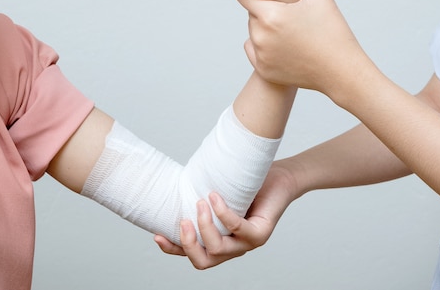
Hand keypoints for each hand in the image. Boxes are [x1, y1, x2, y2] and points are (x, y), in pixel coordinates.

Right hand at [154, 162, 298, 268]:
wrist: (281, 178)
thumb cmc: (250, 185)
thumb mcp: (218, 193)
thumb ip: (199, 197)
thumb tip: (172, 187)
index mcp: (220, 241)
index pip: (192, 254)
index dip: (173, 249)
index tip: (157, 234)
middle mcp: (233, 248)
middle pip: (202, 261)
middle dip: (188, 244)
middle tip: (183, 220)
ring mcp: (248, 244)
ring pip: (217, 249)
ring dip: (204, 226)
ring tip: (201, 201)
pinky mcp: (261, 234)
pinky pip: (237, 229)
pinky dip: (223, 213)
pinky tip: (215, 197)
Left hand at [236, 0, 375, 99]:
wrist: (341, 73)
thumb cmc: (334, 32)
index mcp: (271, 13)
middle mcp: (260, 35)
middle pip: (250, 12)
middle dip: (263, 9)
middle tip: (287, 12)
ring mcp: (260, 55)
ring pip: (253, 32)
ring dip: (265, 28)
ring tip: (293, 31)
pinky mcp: (263, 70)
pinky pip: (255, 51)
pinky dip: (266, 48)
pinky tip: (288, 47)